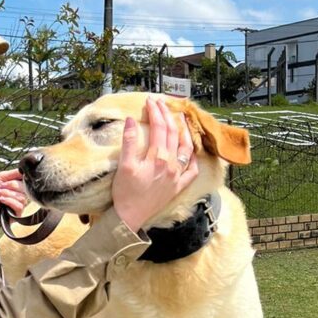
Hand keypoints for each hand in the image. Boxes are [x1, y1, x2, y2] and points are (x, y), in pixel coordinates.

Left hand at [0, 168, 27, 215]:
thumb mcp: (3, 176)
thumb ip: (14, 173)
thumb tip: (24, 170)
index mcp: (20, 186)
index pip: (27, 181)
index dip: (17, 179)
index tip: (7, 180)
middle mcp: (22, 195)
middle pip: (25, 189)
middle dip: (11, 186)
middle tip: (1, 186)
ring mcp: (20, 204)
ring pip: (22, 197)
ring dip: (8, 193)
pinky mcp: (17, 213)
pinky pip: (19, 206)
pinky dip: (9, 201)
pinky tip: (2, 200)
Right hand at [112, 97, 198, 231]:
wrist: (130, 217)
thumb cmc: (124, 192)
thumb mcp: (123, 165)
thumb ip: (129, 141)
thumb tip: (133, 119)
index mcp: (158, 157)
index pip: (159, 127)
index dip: (155, 111)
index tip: (151, 100)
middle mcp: (171, 164)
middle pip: (172, 133)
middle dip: (167, 115)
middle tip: (162, 103)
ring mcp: (177, 176)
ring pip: (187, 148)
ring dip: (185, 131)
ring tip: (181, 119)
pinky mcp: (179, 187)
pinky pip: (192, 171)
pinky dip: (194, 159)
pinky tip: (192, 151)